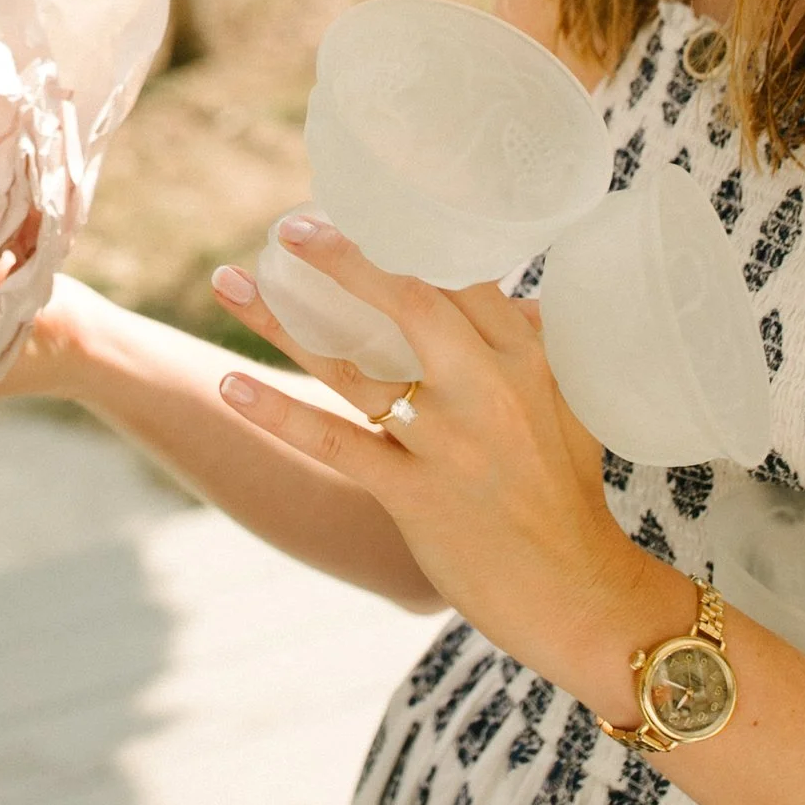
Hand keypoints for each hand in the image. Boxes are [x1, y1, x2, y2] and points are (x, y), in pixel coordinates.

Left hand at [210, 219, 666, 712]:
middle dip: (343, 258)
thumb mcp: (572, 411)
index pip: (463, 277)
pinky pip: (332, 442)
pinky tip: (230, 384)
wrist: (577, 595)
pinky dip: (277, 412)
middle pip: (408, 302)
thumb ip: (536, 351)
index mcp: (527, 359)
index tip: (362, 209)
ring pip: (352, 366)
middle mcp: (486, 389)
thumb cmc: (570, 500)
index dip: (409, 238)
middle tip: (290, 228)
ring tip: (227, 282)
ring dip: (281, 322)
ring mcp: (447, 441)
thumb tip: (513, 300)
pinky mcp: (412, 493)